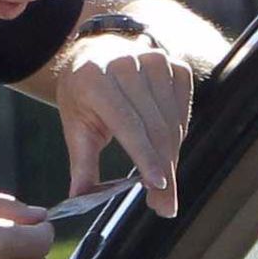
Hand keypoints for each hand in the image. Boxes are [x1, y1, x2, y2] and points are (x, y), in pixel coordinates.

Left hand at [56, 34, 197, 216]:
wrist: (97, 52)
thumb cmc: (83, 94)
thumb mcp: (74, 124)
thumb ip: (81, 162)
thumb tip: (79, 199)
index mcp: (96, 79)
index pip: (127, 123)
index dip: (144, 155)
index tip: (157, 185)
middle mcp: (127, 65)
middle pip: (154, 127)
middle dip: (162, 169)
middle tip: (165, 205)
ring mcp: (155, 60)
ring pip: (172, 121)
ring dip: (172, 158)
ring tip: (165, 187)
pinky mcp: (174, 64)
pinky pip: (183, 109)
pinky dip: (179, 134)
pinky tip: (168, 151)